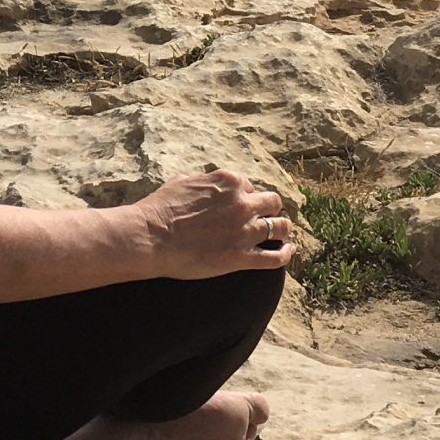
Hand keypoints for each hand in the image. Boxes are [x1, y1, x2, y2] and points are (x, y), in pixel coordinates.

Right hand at [141, 167, 296, 279]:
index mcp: (230, 182)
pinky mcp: (242, 257)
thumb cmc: (161, 208)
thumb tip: (206, 183)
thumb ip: (204, 181)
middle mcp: (243, 203)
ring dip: (283, 229)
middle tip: (267, 217)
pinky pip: (275, 257)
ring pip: (281, 227)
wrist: (151, 236)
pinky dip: (286, 254)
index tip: (244, 206)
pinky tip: (288, 252)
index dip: (249, 196)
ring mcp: (245, 231)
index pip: (252, 187)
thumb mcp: (183, 182)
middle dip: (271, 209)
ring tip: (282, 235)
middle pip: (273, 203)